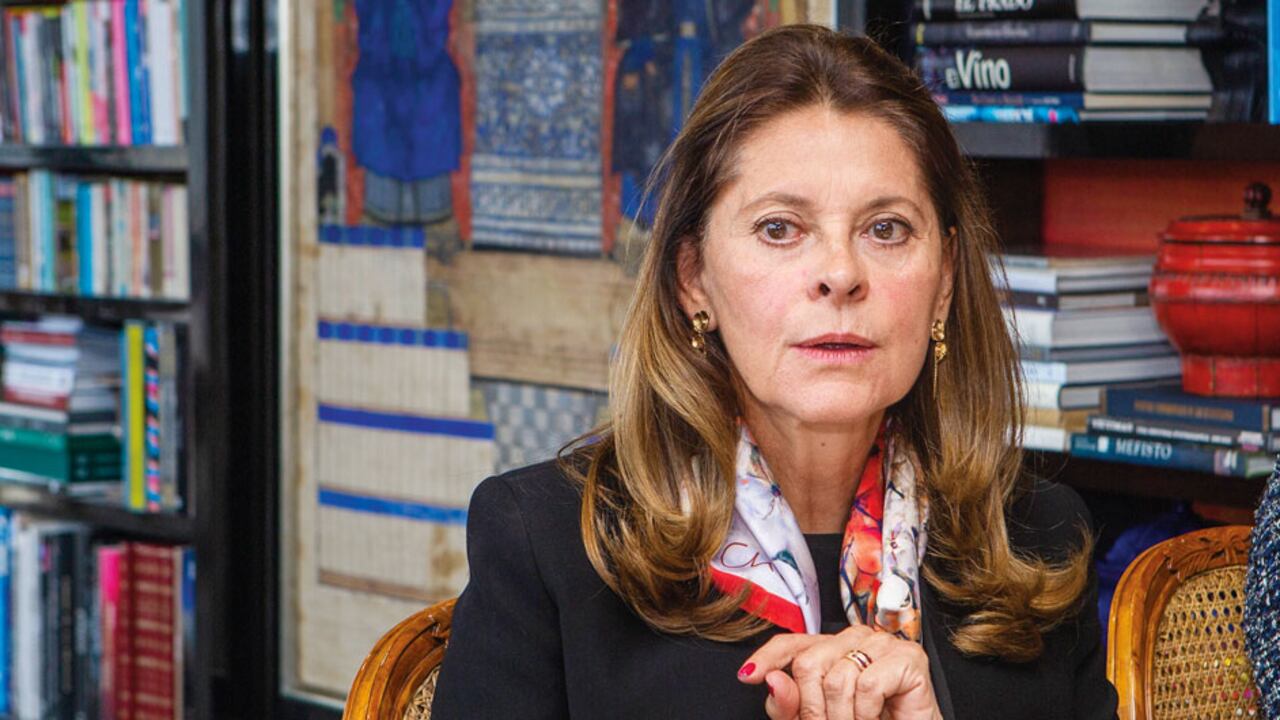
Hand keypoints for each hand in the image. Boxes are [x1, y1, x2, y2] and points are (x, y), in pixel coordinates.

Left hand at [737, 625, 941, 719]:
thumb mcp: (819, 719)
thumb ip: (792, 705)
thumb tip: (773, 681)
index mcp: (831, 648)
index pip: (791, 644)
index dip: (768, 658)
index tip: (747, 676)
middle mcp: (855, 638)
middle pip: (809, 664)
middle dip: (812, 710)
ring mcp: (882, 644)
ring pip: (837, 678)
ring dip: (842, 718)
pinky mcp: (908, 658)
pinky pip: (868, 685)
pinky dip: (866, 714)